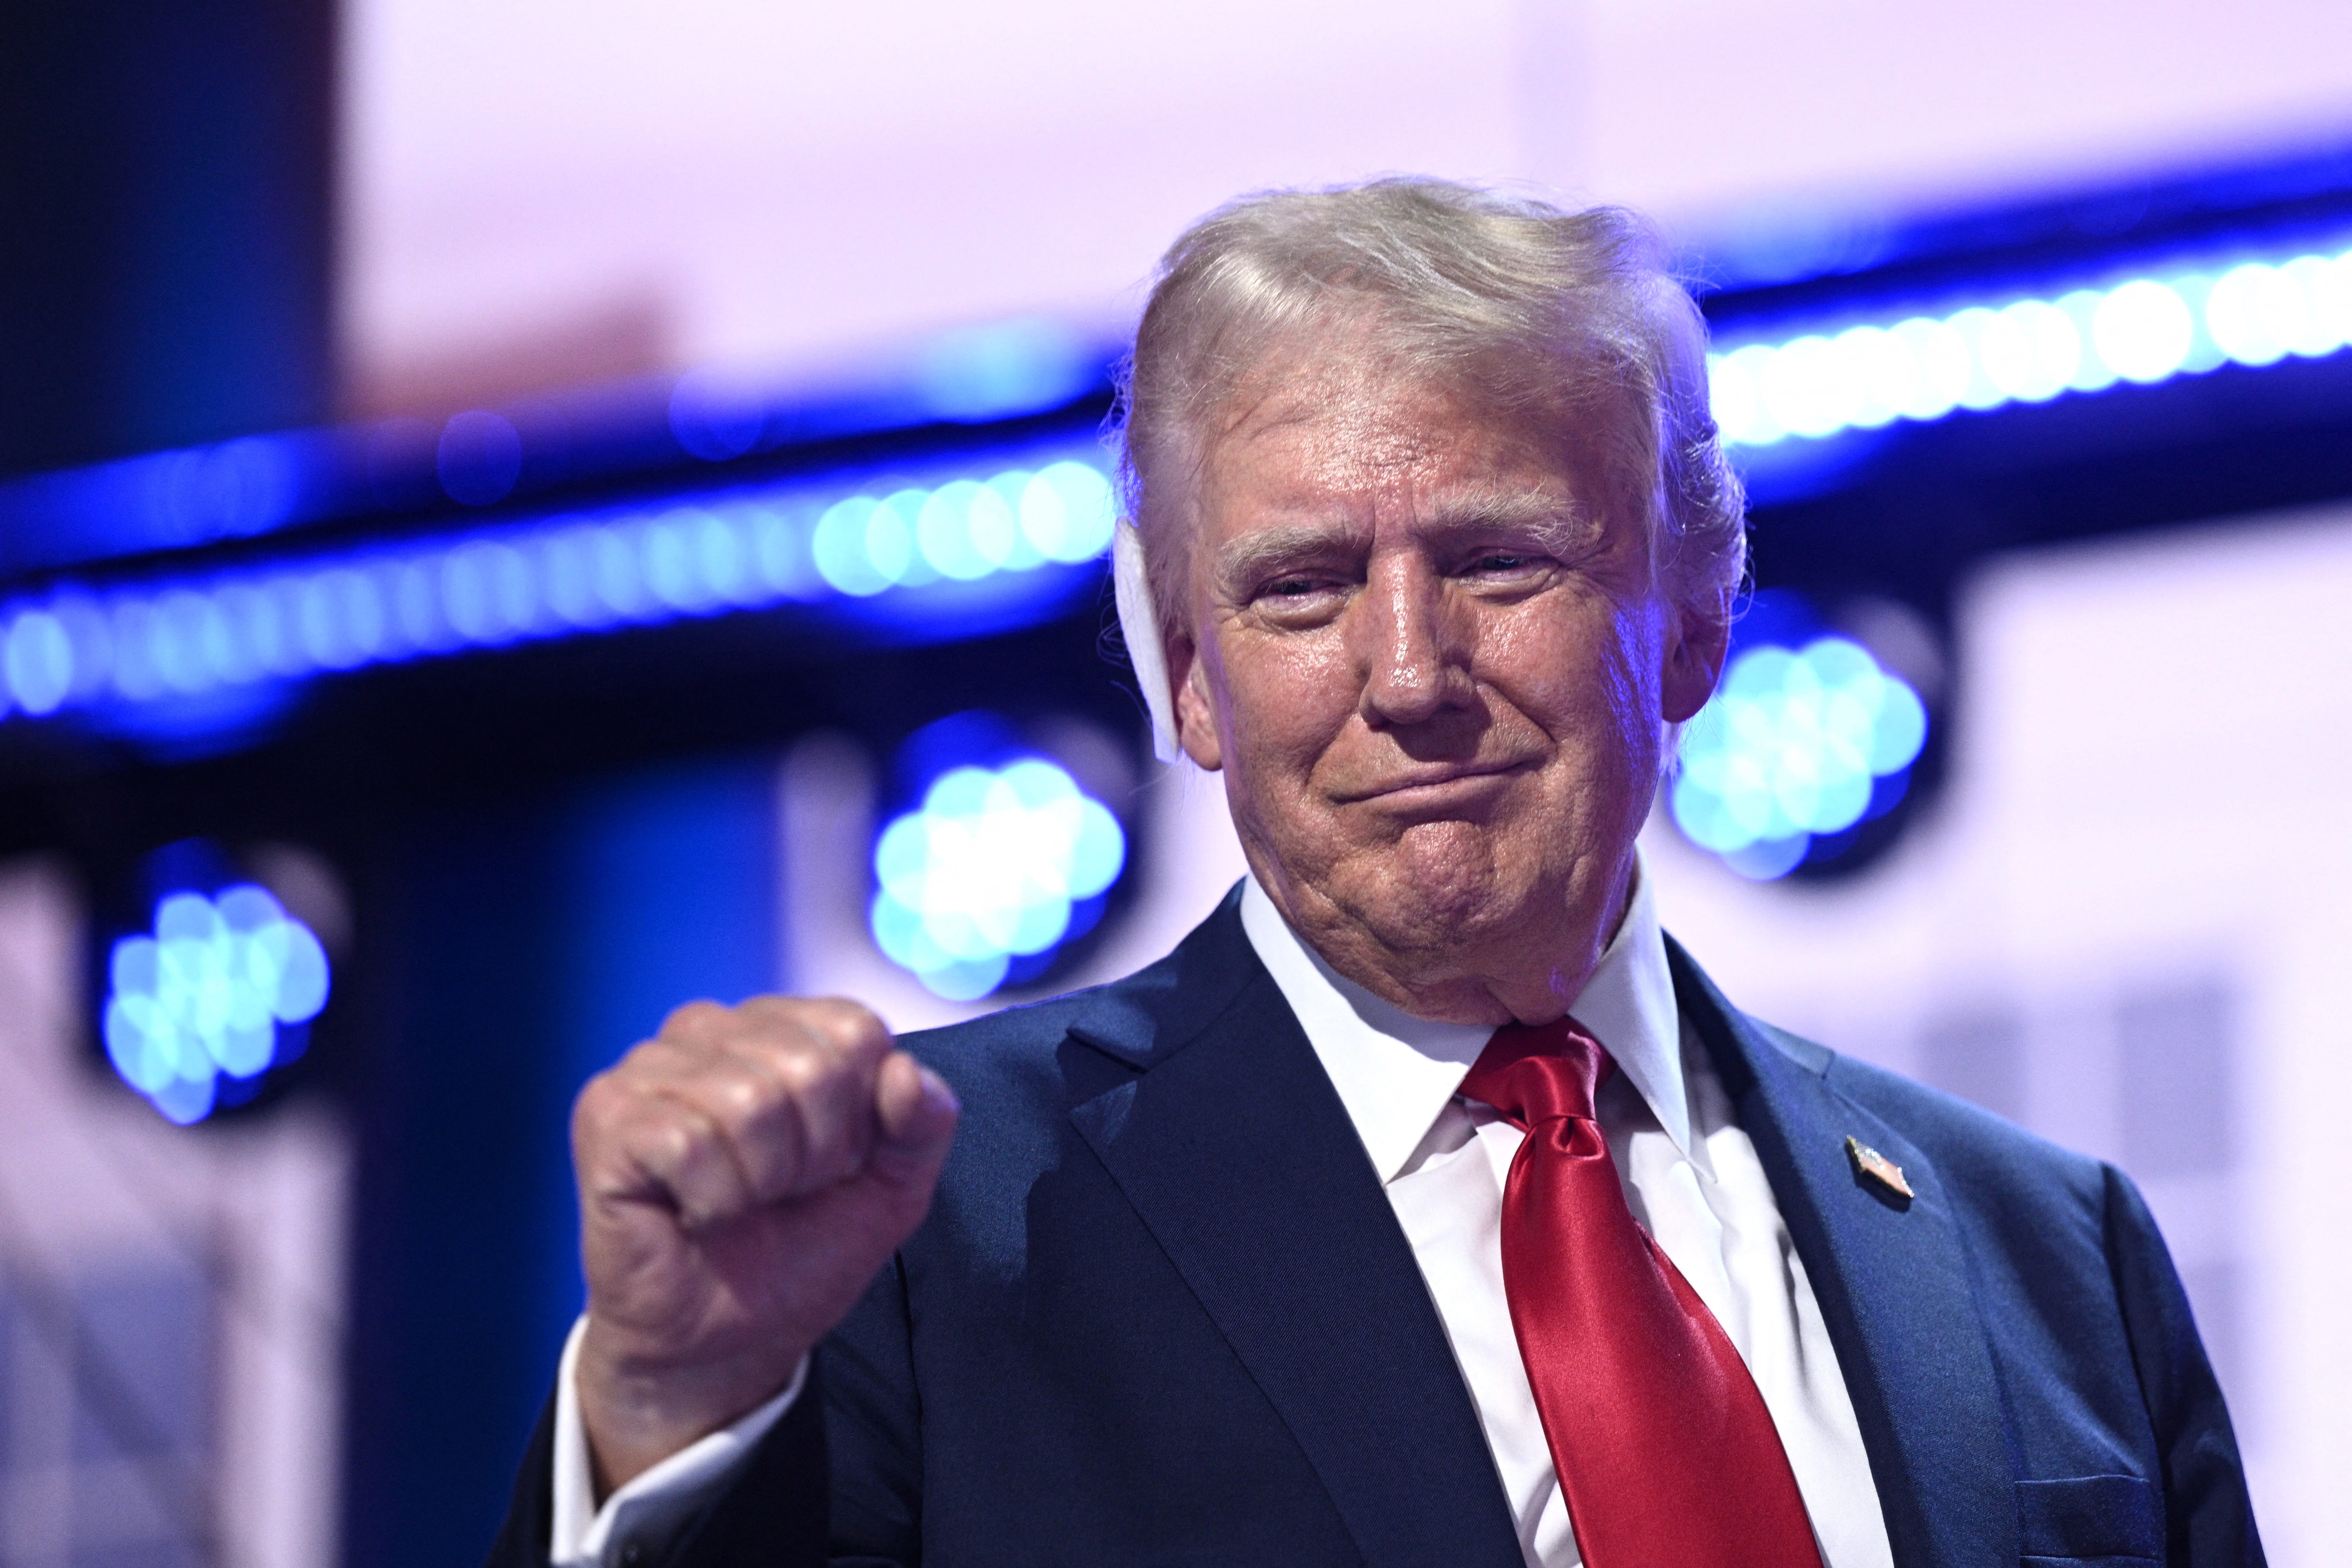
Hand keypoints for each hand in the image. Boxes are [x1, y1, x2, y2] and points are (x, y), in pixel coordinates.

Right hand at [569, 996, 958, 1492]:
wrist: (725, 1343)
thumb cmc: (798, 1254)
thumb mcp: (892, 1188)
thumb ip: (923, 1123)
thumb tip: (904, 1071)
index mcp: (777, 1026)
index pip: (855, 1028)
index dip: (862, 1117)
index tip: (830, 1166)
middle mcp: (707, 1027)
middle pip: (811, 1065)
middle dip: (814, 1156)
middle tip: (779, 1194)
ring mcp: (649, 1065)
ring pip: (750, 1103)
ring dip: (763, 1181)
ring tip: (739, 1203)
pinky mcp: (607, 1114)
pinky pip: (689, 1142)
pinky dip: (712, 1199)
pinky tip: (695, 1214)